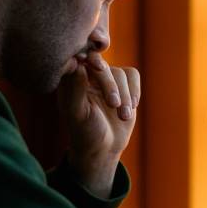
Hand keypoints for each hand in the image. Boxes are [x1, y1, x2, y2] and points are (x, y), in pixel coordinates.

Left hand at [56, 51, 139, 197]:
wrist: (103, 148)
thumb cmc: (85, 132)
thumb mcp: (77, 113)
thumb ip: (76, 88)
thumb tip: (79, 64)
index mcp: (71, 80)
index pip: (80, 60)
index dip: (91, 60)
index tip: (98, 68)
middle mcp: (88, 76)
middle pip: (103, 66)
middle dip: (111, 86)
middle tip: (113, 105)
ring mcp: (107, 80)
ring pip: (120, 73)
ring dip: (125, 95)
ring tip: (123, 116)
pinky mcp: (124, 85)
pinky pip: (133, 76)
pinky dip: (135, 90)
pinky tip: (131, 106)